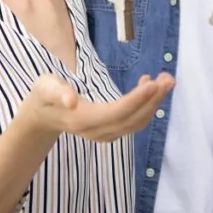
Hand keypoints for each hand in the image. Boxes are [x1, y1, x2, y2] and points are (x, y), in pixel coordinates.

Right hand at [22, 72, 174, 141]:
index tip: (154, 83)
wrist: (43, 115)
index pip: (117, 112)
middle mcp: (97, 131)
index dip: (137, 99)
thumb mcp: (45, 88)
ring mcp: (106, 134)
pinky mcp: (111, 131)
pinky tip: (149, 84)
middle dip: (153, 100)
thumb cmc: (44, 96)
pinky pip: (134, 121)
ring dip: (154, 103)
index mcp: (83, 120)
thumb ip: (57, 91)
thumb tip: (71, 99)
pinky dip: (147, 105)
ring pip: (137, 122)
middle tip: (169, 78)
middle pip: (132, 119)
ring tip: (166, 80)